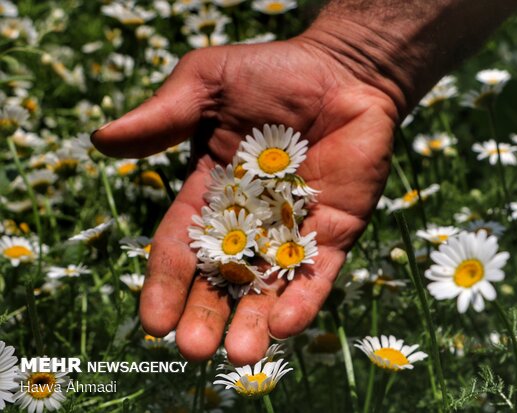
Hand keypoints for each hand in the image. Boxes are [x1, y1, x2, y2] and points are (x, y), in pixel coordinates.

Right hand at [91, 31, 398, 364]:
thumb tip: (103, 141)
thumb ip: (162, 116)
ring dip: (255, 320)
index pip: (181, 244)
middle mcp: (250, 221)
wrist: (342, 71)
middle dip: (208, 312)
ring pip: (272, 285)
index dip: (166, 281)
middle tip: (195, 348)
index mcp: (210, 194)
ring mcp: (294, 229)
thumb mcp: (206, 84)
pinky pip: (320, 271)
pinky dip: (304, 297)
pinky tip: (287, 325)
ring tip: (241, 355)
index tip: (154, 320)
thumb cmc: (272, 72)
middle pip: (224, 277)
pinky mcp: (336, 229)